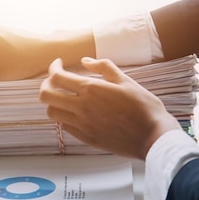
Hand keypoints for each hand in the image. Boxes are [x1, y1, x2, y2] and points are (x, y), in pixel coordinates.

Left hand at [39, 57, 180, 158]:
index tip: (59, 64)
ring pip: (52, 113)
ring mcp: (82, 125)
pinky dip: (64, 116)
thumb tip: (86, 61)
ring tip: (64, 96)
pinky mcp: (86, 138)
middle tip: (56, 80)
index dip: (53, 67)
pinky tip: (76, 111)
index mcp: (91, 90)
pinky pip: (65, 126)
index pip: (56, 77)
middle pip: (46, 95)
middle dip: (47, 84)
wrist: (152, 137)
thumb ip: (104, 67)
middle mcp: (82, 108)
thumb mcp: (126, 81)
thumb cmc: (144, 107)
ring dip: (54, 102)